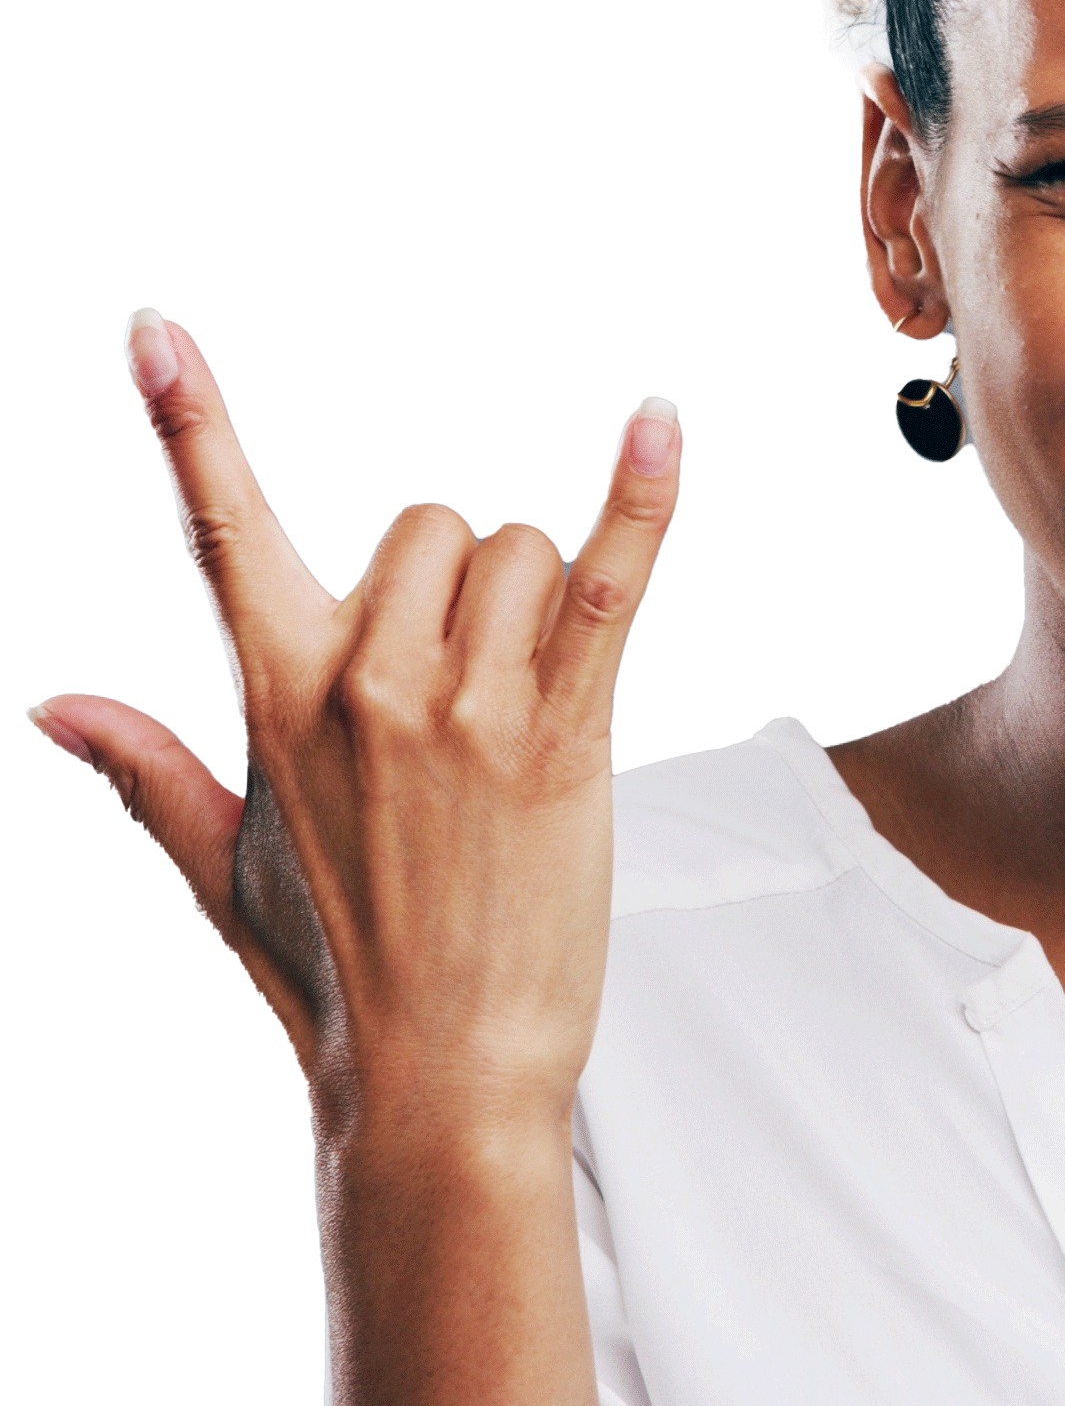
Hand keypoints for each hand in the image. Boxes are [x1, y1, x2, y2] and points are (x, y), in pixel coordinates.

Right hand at [32, 312, 680, 1137]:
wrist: (441, 1078)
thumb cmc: (334, 972)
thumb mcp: (219, 866)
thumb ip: (145, 769)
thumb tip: (53, 705)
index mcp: (275, 699)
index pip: (219, 530)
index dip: (187, 420)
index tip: (154, 327)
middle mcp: (362, 684)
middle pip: (431, 521)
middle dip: (457, 578)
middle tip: (465, 691)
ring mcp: (464, 706)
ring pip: (517, 549)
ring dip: (534, 600)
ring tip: (521, 715)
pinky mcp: (562, 732)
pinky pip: (609, 580)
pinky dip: (643, 497)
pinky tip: (661, 421)